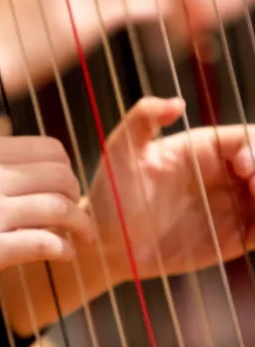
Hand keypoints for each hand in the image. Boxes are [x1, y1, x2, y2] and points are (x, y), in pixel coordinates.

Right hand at [0, 52, 95, 288]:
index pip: (50, 149)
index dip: (62, 166)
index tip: (58, 183)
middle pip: (62, 177)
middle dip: (74, 194)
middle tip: (71, 210)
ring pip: (61, 210)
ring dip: (78, 225)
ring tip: (77, 237)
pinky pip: (44, 245)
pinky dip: (61, 250)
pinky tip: (59, 254)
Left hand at [87, 96, 254, 282]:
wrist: (106, 244)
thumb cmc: (111, 193)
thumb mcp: (120, 151)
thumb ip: (143, 118)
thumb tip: (177, 103)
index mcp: (204, 149)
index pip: (249, 138)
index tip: (242, 168)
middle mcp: (224, 175)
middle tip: (254, 189)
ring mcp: (232, 206)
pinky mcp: (234, 237)